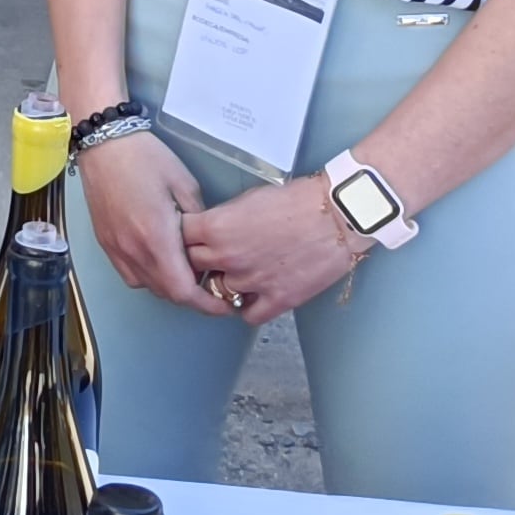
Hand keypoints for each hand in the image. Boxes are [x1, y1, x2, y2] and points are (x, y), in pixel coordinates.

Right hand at [79, 128, 229, 316]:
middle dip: (193, 297)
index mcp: (157, 237)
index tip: (224, 304)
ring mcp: (116, 249)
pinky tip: (160, 261)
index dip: (207, 304)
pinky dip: (149, 278)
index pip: (183, 290)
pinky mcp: (106, 244)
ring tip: (188, 273)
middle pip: (167, 293)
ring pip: (148, 286)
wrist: (104, 144)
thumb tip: (207, 244)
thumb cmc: (145, 158)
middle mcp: (133, 250)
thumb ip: (199, 221)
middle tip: (213, 289)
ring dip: (170, 287)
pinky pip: (131, 275)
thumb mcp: (185, 184)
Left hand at [179, 172, 365, 328]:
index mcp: (215, 227)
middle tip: (208, 260)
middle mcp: (227, 257)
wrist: (337, 215)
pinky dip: (248, 307)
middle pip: (191, 268)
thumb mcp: (247, 199)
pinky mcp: (276, 299)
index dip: (180, 239)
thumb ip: (220, 219)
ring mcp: (250, 281)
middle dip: (197, 263)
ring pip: (218, 294)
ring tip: (238, 274)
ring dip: (224, 285)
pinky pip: (247, 315)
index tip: (186, 241)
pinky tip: (254, 295)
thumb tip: (208, 231)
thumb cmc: (296, 200)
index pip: (177, 239)